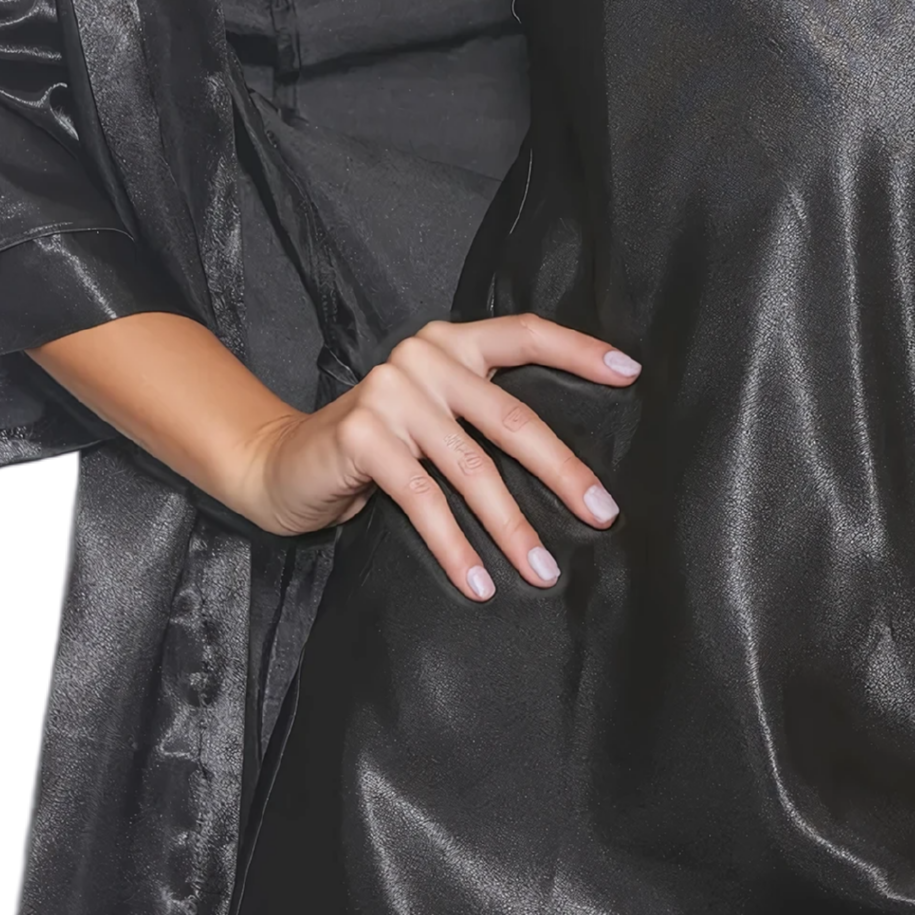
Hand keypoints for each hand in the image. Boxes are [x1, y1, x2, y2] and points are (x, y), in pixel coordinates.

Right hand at [245, 312, 640, 594]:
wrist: (283, 465)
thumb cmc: (375, 449)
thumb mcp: (434, 418)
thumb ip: (481, 416)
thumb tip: (569, 468)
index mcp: (450, 343)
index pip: (525, 333)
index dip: (579, 350)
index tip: (631, 374)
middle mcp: (423, 357)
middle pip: (511, 418)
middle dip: (563, 472)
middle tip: (603, 514)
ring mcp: (390, 392)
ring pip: (472, 469)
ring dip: (513, 528)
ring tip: (542, 570)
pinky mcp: (362, 436)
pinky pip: (424, 500)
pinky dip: (455, 547)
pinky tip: (478, 581)